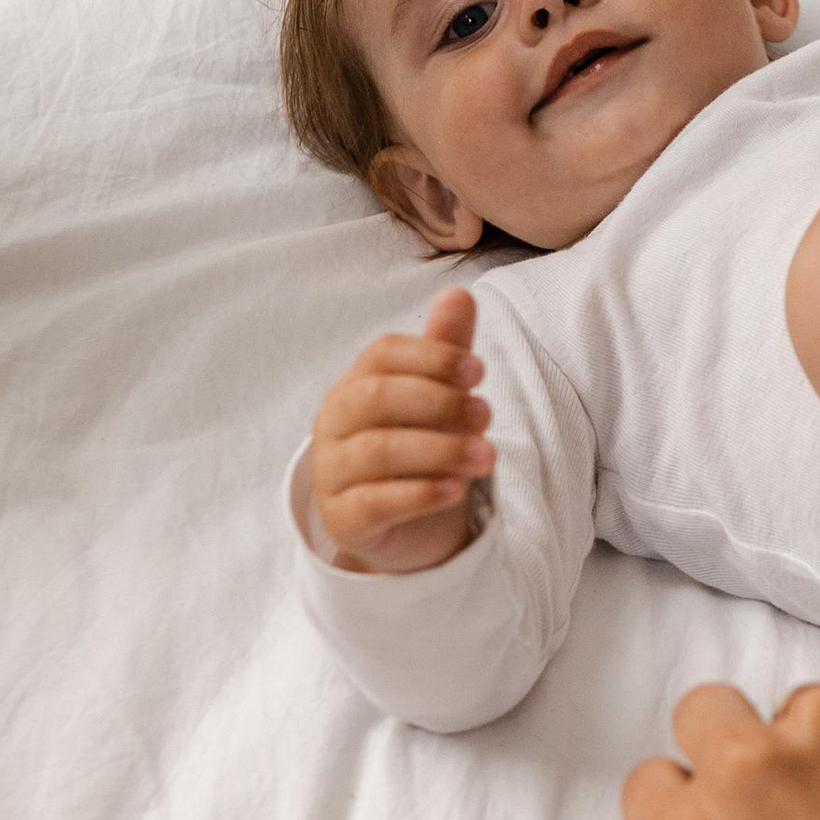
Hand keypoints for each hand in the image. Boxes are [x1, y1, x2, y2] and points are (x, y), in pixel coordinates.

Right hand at [307, 290, 494, 576]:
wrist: (405, 527)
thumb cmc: (419, 446)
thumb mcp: (438, 398)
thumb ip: (446, 350)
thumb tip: (460, 292)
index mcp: (355, 383)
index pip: (381, 354)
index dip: (431, 357)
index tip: (478, 371)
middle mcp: (334, 423)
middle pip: (377, 398)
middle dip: (438, 402)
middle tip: (488, 414)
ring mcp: (332, 472)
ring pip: (378, 451)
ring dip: (440, 450)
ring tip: (488, 456)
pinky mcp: (342, 520)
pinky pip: (374, 503)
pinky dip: (419, 495)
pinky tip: (457, 489)